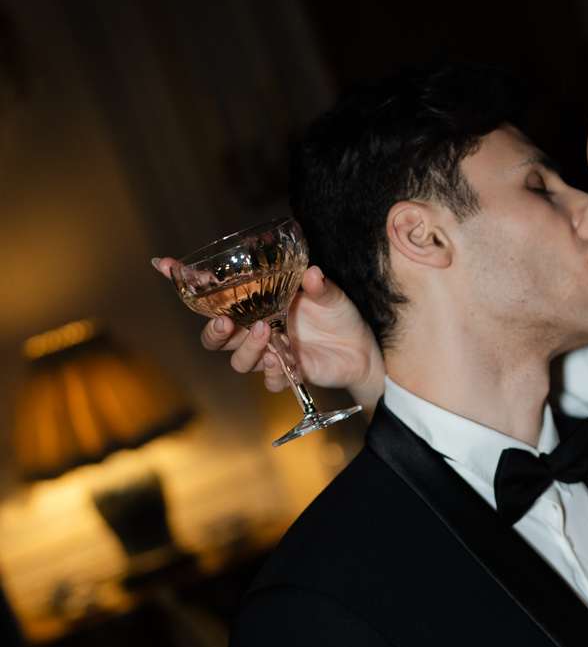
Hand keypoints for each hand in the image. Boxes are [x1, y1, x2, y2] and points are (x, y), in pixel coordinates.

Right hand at [150, 257, 384, 406]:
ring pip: (237, 360)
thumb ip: (318, 284)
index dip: (185, 280)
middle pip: (214, 336)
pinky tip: (282, 361)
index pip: (214, 293)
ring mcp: (268, 354)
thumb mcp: (331, 294)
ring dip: (246, 347)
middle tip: (225, 322)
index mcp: (256, 303)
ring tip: (266, 331)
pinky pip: (267, 381)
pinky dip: (271, 373)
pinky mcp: (285, 374)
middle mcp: (255, 329)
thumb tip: (311, 273)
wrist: (363, 350)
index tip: (165, 265)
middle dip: (212, 330)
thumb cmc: (340, 316)